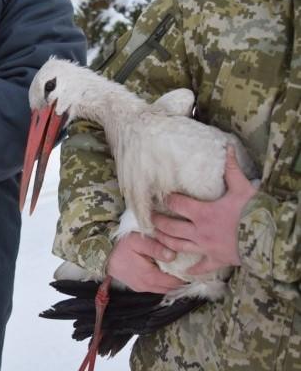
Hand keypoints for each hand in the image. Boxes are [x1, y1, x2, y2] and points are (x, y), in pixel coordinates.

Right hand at [106, 232, 184, 293]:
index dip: (186, 275)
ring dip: (172, 281)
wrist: (101, 254)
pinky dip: (163, 282)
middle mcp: (147, 287)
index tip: (193, 265)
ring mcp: (141, 288)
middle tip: (189, 267)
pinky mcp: (137, 287)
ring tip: (179, 269)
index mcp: (149, 277)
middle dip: (181, 279)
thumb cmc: (120, 246)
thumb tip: (173, 255)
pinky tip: (165, 271)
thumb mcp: (137, 241)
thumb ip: (156, 248)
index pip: (175, 282)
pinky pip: (155, 288)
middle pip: (171, 288)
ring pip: (164, 289)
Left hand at [152, 147, 257, 274]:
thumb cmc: (253, 211)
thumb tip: (227, 148)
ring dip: (166, 242)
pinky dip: (192, 269)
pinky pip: (201, 267)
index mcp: (202, 213)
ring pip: (178, 246)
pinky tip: (184, 270)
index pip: (176, 205)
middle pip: (170, 227)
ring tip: (157, 237)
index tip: (162, 197)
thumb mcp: (242, 187)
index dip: (168, 200)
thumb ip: (231, 169)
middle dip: (158, 222)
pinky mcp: (216, 260)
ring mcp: (206, 247)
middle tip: (151, 218)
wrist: (269, 237)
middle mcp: (199, 231)